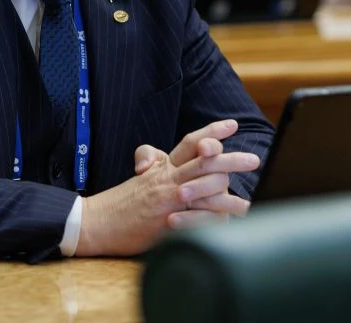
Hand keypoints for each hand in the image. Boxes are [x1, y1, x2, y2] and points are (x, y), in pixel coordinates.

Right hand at [76, 120, 259, 256]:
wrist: (96, 222)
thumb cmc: (121, 201)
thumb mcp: (140, 174)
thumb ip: (152, 159)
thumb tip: (160, 156)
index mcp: (163, 166)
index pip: (189, 142)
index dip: (211, 131)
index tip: (232, 125)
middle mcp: (167, 178)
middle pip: (204, 162)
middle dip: (231, 160)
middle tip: (254, 159)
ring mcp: (167, 200)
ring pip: (204, 188)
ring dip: (229, 194)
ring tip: (247, 203)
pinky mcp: (165, 222)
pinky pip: (195, 219)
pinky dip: (213, 221)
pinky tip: (228, 225)